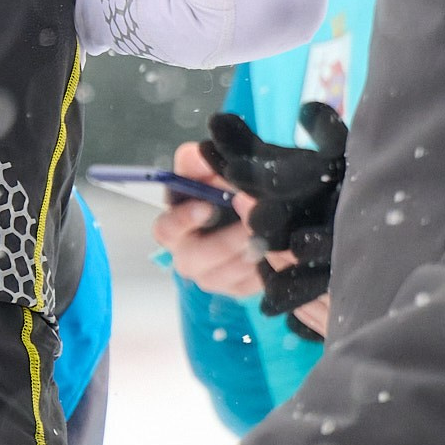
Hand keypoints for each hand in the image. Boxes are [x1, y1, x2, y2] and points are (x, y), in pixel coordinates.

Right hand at [152, 140, 262, 298]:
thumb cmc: (223, 189)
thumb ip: (198, 160)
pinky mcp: (237, 289)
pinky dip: (265, 267)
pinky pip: (248, 285)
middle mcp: (187, 256)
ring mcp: (212, 277)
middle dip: (226, 240)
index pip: (166, 229)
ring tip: (269, 234)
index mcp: (174, 227)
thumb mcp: (208, 169)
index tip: (207, 207)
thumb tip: (199, 155)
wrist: (257, 209)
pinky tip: (278, 250)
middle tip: (251, 223)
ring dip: (248, 253)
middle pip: (197, 259)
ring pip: (226, 275)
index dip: (183, 220)